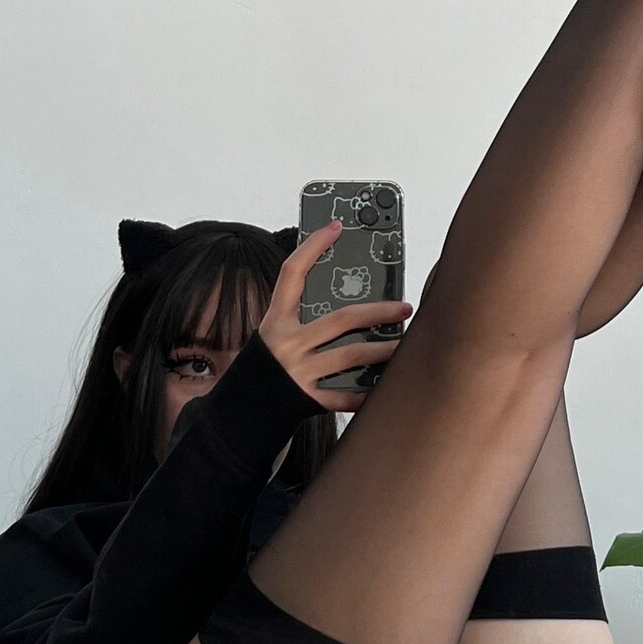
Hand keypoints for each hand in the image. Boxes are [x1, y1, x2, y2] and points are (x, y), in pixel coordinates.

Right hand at [257, 220, 411, 412]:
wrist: (237, 417)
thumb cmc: (263, 369)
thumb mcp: (272, 335)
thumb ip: (300, 319)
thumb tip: (347, 298)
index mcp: (275, 321)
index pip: (292, 273)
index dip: (313, 246)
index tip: (336, 226)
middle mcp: (286, 343)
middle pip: (340, 319)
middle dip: (377, 311)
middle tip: (404, 307)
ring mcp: (297, 373)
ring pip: (351, 355)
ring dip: (383, 350)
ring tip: (405, 344)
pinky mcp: (306, 400)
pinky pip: (344, 396)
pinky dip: (366, 392)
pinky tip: (387, 386)